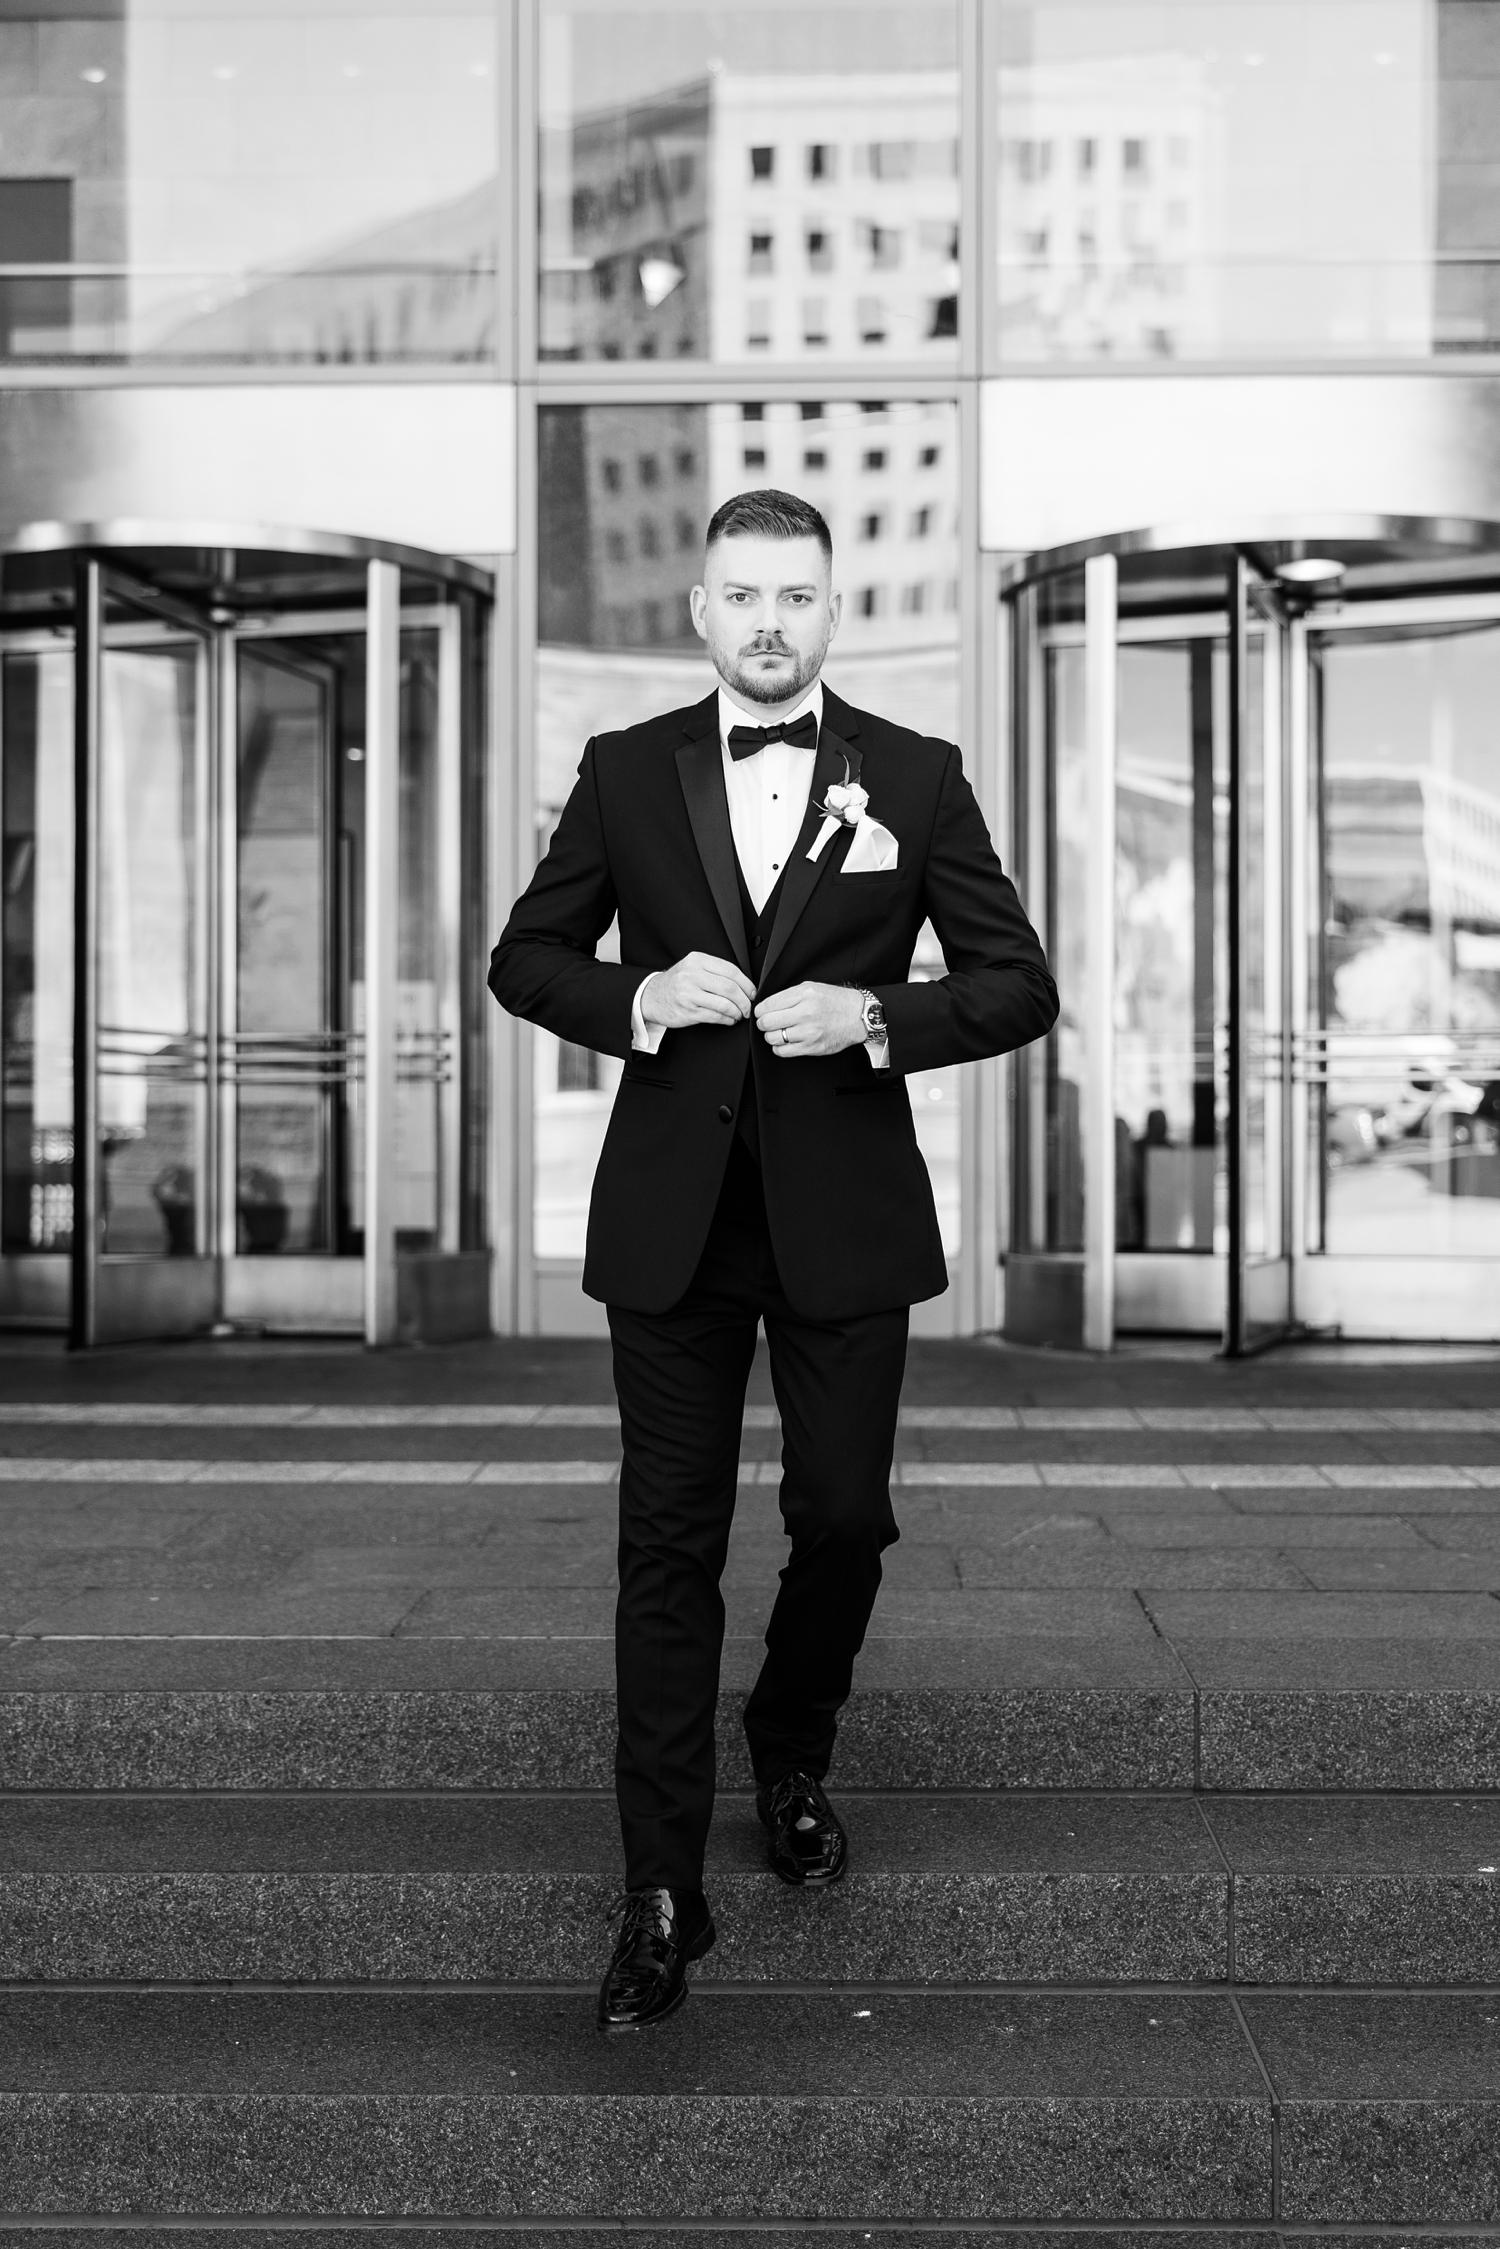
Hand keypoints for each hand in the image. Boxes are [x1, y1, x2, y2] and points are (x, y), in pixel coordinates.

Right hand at [640, 952, 756, 1030]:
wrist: (651, 996)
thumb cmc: (677, 983)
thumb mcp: (693, 968)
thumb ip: (715, 971)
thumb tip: (745, 985)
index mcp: (697, 961)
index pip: (730, 971)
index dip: (747, 984)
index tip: (753, 993)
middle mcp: (692, 975)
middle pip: (730, 988)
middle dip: (744, 1000)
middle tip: (748, 1007)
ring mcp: (689, 994)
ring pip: (724, 1004)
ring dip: (737, 1012)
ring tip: (739, 1014)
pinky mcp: (688, 1011)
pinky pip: (715, 1016)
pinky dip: (727, 1019)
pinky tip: (729, 1019)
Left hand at [755, 982, 866, 1058]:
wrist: (858, 1016)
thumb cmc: (835, 1001)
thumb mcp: (811, 987)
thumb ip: (789, 995)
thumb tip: (767, 1005)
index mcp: (804, 995)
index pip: (768, 1005)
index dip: (760, 1010)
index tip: (761, 1012)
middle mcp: (806, 1013)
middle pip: (767, 1022)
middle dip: (762, 1023)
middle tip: (766, 1022)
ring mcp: (809, 1032)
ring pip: (773, 1038)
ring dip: (771, 1035)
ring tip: (778, 1031)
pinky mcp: (812, 1047)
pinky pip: (783, 1052)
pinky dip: (779, 1047)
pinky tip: (785, 1041)